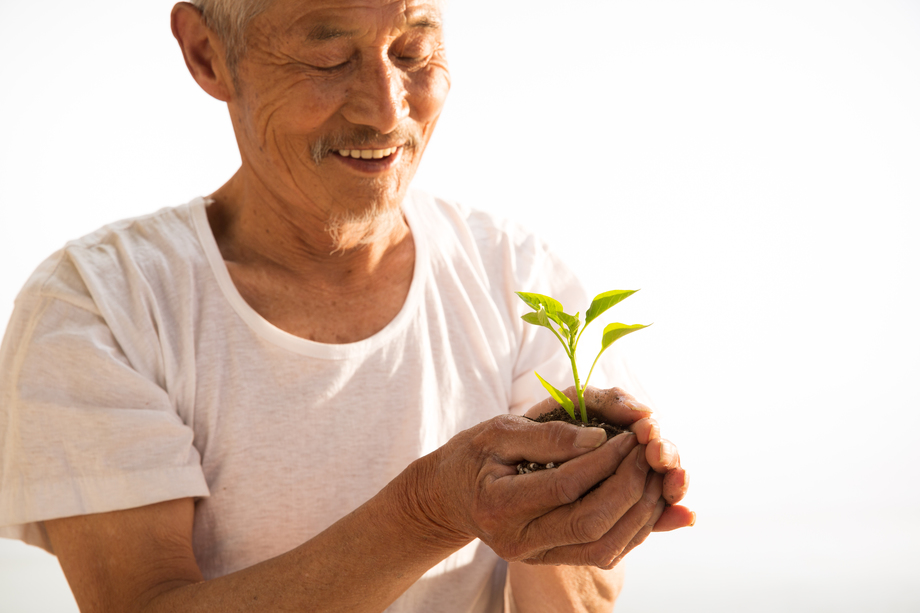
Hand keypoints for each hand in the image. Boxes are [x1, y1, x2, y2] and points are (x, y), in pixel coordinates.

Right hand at [402, 407, 670, 568]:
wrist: (450, 496)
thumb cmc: (473, 455)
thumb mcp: (498, 431)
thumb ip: (548, 434)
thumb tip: (600, 438)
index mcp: (498, 505)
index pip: (565, 486)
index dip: (604, 460)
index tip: (628, 434)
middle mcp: (518, 541)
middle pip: (591, 521)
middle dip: (630, 484)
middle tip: (648, 451)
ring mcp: (537, 556)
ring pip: (605, 545)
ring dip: (640, 509)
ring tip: (654, 471)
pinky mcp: (554, 559)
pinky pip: (605, 552)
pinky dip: (635, 527)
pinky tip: (649, 497)